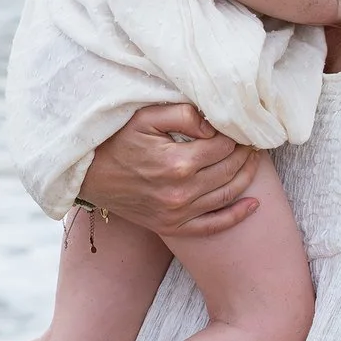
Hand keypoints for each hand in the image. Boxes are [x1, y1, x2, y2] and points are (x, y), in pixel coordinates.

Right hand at [77, 106, 260, 238]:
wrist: (86, 174)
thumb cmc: (115, 140)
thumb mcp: (145, 116)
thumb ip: (184, 114)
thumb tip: (214, 125)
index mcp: (177, 163)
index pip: (223, 146)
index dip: (235, 134)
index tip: (239, 125)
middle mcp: (181, 192)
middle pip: (230, 169)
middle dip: (245, 152)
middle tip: (251, 139)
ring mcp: (177, 213)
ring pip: (227, 194)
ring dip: (246, 176)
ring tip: (253, 160)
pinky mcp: (172, 226)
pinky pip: (212, 226)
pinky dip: (236, 216)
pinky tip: (253, 205)